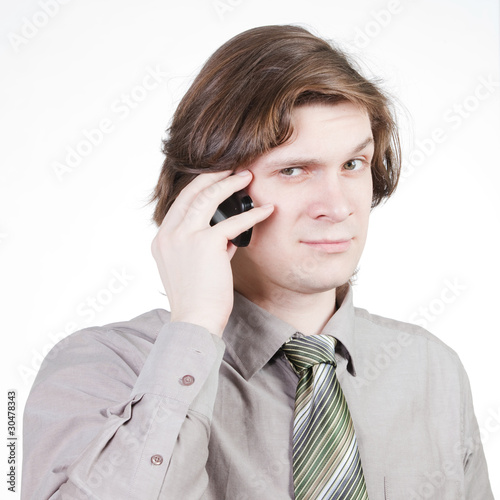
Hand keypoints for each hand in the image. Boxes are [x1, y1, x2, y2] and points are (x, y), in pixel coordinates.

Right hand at [151, 169, 273, 336]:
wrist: (194, 319)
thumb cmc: (197, 298)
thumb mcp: (194, 266)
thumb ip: (207, 245)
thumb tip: (229, 233)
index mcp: (162, 239)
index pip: (181, 203)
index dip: (200, 187)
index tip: (217, 180)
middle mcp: (168, 234)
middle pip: (191, 193)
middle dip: (213, 176)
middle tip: (233, 170)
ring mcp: (184, 236)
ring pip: (207, 197)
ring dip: (230, 184)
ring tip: (247, 176)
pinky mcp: (205, 243)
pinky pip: (233, 222)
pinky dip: (252, 215)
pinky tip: (266, 210)